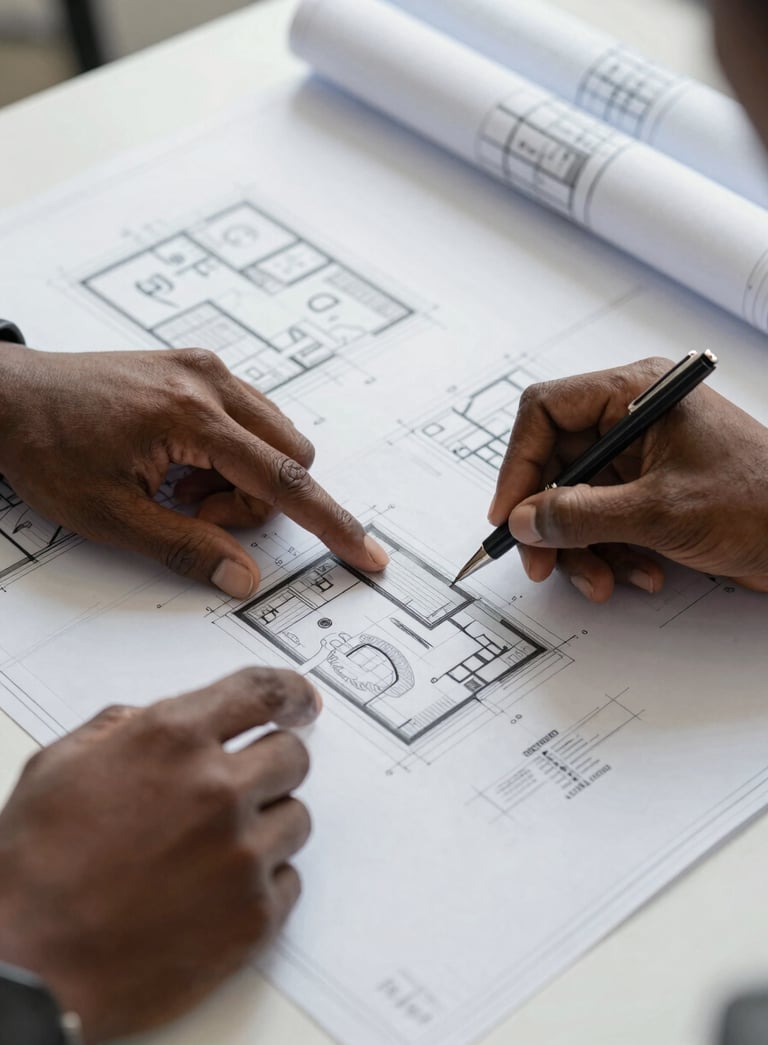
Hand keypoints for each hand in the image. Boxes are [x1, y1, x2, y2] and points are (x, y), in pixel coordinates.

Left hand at [0, 345, 388, 597]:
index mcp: (191, 416)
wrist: (6, 396)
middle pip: (290, 457)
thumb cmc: (45, 447)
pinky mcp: (196, 370)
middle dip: (259, 500)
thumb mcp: (109, 515)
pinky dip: (229, 455)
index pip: (284, 480)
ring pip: (273, 439)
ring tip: (178, 487)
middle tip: (196, 513)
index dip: (331, 524)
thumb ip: (184, 547)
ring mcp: (204, 371)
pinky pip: (248, 421)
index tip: (365, 553)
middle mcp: (209, 382)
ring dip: (243, 478)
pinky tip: (179, 464)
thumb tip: (242, 577)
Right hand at [0, 667, 319, 1042]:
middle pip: (292, 756)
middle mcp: (217, 789)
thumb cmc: (33, 871)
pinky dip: (260, 884)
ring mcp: (241, 855)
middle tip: (236, 792)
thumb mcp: (59, 766)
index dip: (289, 691)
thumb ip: (120, 727)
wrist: (27, 967)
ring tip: (210, 853)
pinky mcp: (254, 916)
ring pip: (296, 819)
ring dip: (265, 827)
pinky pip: (289, 881)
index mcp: (172, 740)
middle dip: (269, 766)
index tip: (300, 701)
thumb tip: (154, 719)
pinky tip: (212, 895)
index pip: (261, 691)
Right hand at [489, 357, 767, 601]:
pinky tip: (641, 573)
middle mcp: (634, 419)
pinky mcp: (652, 492)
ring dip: (584, 548)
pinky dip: (612, 552)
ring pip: (576, 500)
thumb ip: (580, 515)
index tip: (509, 514)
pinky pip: (605, 520)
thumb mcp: (659, 512)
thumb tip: (523, 519)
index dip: (518, 464)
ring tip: (605, 580)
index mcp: (636, 393)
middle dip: (550, 521)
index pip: (546, 411)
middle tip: (541, 562)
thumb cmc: (761, 502)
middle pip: (556, 464)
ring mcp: (643, 457)